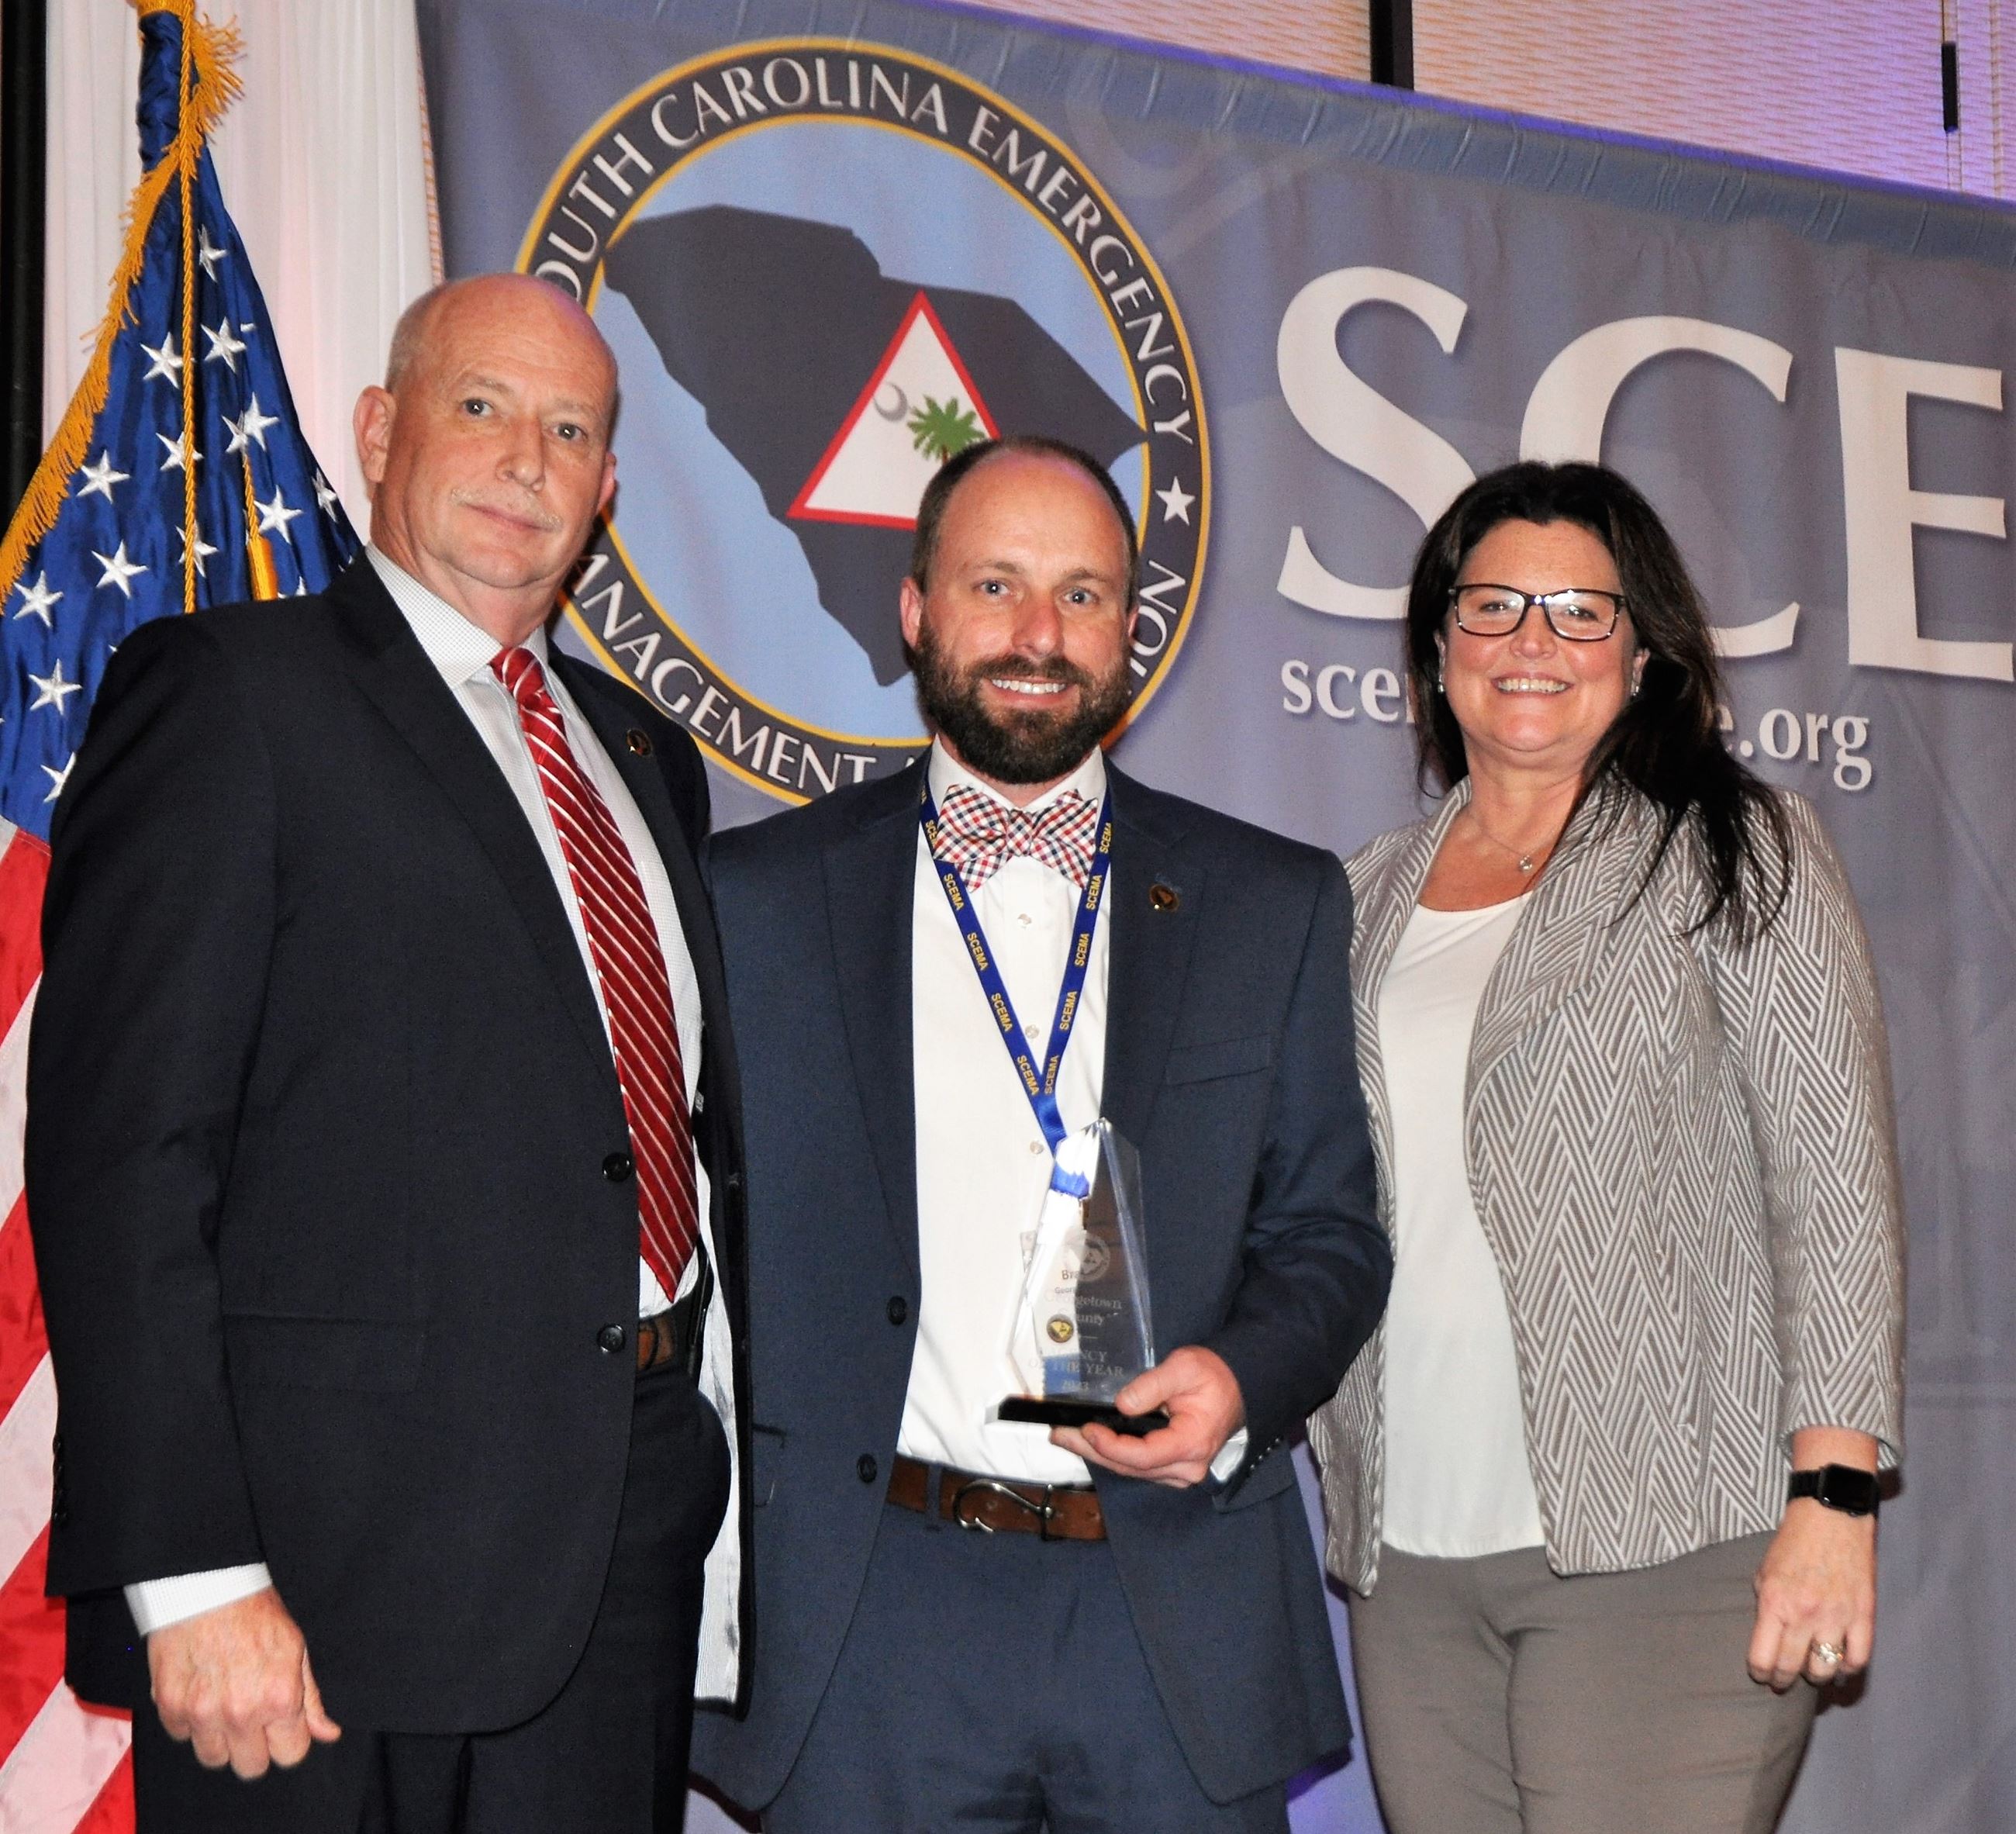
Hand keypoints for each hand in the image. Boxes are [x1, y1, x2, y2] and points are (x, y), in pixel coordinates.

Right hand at [148, 1587, 341, 1777]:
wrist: (206, 1587)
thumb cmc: (256, 1612)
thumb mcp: (297, 1648)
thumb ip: (311, 1698)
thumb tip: (328, 1733)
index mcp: (278, 1698)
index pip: (290, 1755)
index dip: (289, 1741)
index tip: (284, 1726)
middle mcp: (240, 1713)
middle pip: (251, 1767)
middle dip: (256, 1746)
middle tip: (254, 1717)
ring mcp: (201, 1714)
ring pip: (214, 1759)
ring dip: (221, 1739)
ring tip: (226, 1706)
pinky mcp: (169, 1707)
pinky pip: (183, 1736)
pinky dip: (191, 1722)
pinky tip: (202, 1693)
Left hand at [1050, 1345, 1244, 1487]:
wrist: (1235, 1385)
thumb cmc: (1212, 1375)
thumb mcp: (1184, 1368)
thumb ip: (1152, 1385)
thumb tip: (1121, 1404)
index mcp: (1192, 1443)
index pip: (1142, 1456)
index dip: (1110, 1445)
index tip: (1087, 1427)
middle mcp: (1187, 1467)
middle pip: (1131, 1467)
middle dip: (1091, 1450)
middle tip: (1059, 1434)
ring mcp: (1179, 1471)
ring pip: (1130, 1470)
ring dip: (1097, 1453)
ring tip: (1065, 1436)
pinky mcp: (1171, 1467)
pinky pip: (1137, 1466)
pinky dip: (1112, 1453)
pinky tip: (1090, 1441)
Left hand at [1748, 1430, 1879, 1691]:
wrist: (1831, 1517)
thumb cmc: (1793, 1543)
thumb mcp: (1764, 1572)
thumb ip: (1765, 1606)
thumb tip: (1767, 1637)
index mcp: (1774, 1602)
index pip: (1763, 1657)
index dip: (1760, 1673)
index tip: (1761, 1675)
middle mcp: (1804, 1615)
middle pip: (1791, 1668)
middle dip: (1782, 1680)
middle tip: (1781, 1682)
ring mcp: (1836, 1617)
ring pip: (1824, 1670)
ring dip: (1815, 1677)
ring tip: (1810, 1673)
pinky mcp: (1863, 1616)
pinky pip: (1858, 1659)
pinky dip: (1848, 1670)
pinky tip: (1839, 1669)